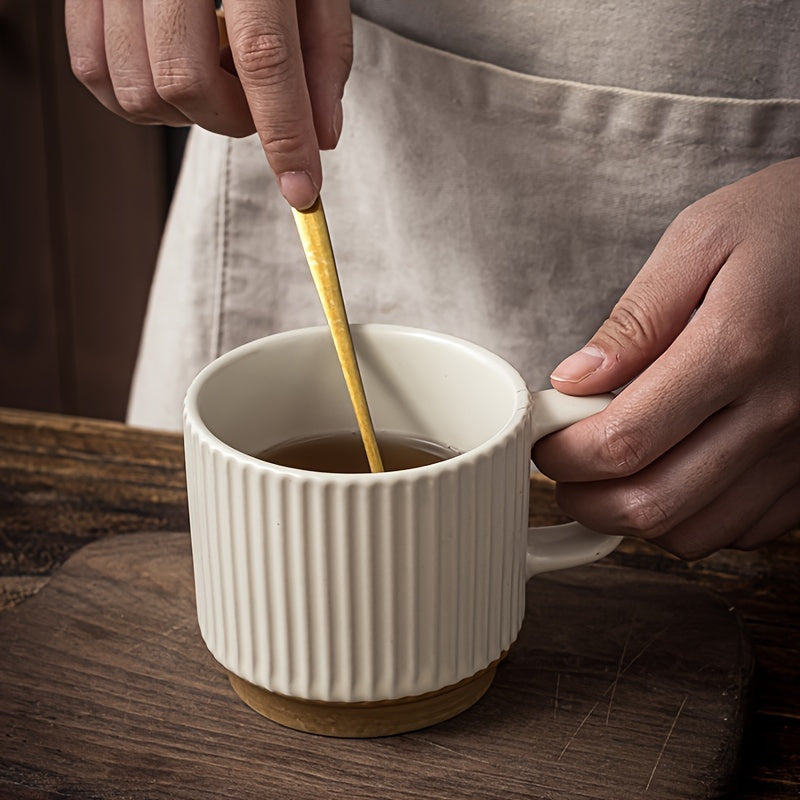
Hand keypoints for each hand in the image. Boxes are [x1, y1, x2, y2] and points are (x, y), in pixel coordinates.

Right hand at [64, 0, 352, 208]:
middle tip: (255, 102)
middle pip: (187, 81)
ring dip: (189, 110)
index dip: (285, 135)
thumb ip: (325, 51)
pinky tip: (176, 72)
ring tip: (216, 70)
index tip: (302, 189)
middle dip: (232, 119)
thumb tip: (323, 135)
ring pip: (138, 89)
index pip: (264, 57)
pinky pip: (94, 72)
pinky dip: (141, 98)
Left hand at [534, 157, 799, 559]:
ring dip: (636, 517)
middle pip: (653, 504)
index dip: (566, 455)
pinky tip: (676, 475)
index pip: (623, 441)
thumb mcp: (701, 240)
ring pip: (696, 531)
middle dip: (586, 501)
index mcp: (735, 349)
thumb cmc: (788, 226)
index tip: (546, 441)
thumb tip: (575, 381)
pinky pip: (746, 530)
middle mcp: (775, 412)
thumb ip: (635, 319)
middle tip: (565, 473)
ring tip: (613, 476)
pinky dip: (694, 518)